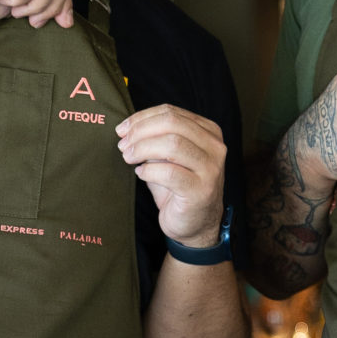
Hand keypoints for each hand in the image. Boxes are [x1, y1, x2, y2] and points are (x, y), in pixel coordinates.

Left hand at [117, 105, 228, 248]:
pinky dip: (149, 171)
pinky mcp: (201, 190)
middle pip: (172, 124)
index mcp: (208, 132)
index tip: (122, 129)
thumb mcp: (168, 157)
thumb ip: (155, 139)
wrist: (197, 224)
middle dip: (140, 131)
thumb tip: (126, 128)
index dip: (142, 118)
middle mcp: (215, 147)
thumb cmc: (179, 187)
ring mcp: (211, 168)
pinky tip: (141, 174)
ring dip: (143, 149)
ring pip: (172, 144)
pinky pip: (169, 172)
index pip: (172, 112)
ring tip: (128, 158)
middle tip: (122, 144)